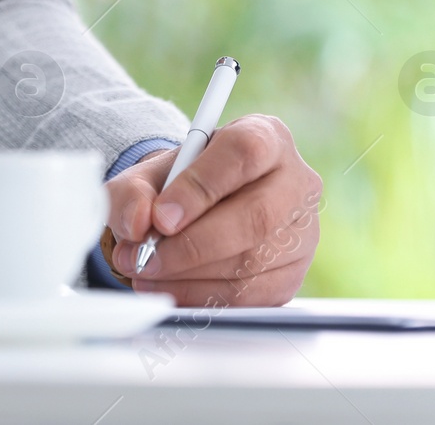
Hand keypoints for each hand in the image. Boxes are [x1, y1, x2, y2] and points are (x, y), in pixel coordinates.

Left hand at [105, 115, 322, 306]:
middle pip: (257, 216)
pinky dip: (202, 298)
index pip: (244, 153)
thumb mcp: (149, 175)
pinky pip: (249, 296)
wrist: (200, 209)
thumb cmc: (181, 185)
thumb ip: (133, 191)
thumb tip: (138, 222)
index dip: (201, 187)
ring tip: (146, 271)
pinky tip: (170, 288)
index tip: (160, 216)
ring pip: (251, 263)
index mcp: (266, 137)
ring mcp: (301, 232)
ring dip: (189, 276)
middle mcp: (296, 181)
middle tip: (146, 256)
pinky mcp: (292, 275)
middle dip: (193, 245)